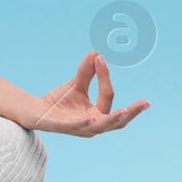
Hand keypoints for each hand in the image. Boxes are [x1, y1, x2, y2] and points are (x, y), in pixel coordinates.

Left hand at [24, 50, 148, 136]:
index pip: (108, 96)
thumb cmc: (59, 102)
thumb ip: (87, 71)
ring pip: (100, 126)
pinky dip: (84, 123)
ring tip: (125, 111)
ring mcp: (79, 128)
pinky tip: (91, 117)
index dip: (105, 77)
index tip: (100, 58)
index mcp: (98, 114)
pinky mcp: (62, 127)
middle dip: (132, 112)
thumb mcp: (77, 84)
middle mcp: (93, 125)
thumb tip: (97, 52)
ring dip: (113, 119)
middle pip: (116, 121)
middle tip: (146, 102)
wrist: (35, 111)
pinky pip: (75, 126)